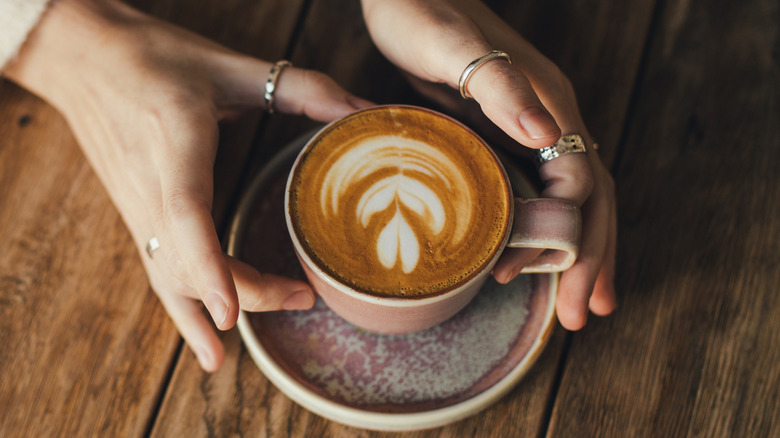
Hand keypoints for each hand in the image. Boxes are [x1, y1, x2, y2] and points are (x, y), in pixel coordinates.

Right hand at [4, 0, 372, 370]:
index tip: (232, 312)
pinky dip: (182, 311)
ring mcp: (138, 206)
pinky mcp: (137, 214)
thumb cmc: (152, 57)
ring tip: (234, 349)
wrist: (81, 58)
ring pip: (171, 276)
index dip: (209, 266)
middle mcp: (150, 187)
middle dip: (245, 290)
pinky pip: (160, 271)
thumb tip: (362, 109)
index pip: (186, 216)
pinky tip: (205, 342)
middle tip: (305, 296)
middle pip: (188, 261)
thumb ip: (300, 87)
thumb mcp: (228, 64)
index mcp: (174, 145)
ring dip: (211, 310)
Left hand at [361, 0, 616, 329]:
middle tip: (586, 315)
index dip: (573, 235)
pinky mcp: (502, 135)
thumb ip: (501, 85)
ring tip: (579, 302)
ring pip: (569, 200)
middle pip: (589, 199)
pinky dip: (542, 231)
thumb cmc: (422, 13)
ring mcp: (528, 129)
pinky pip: (535, 192)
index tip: (541, 279)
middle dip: (590, 259)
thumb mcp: (453, 48)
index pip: (582, 182)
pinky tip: (532, 257)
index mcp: (549, 103)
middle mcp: (549, 120)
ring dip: (577, 252)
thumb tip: (547, 136)